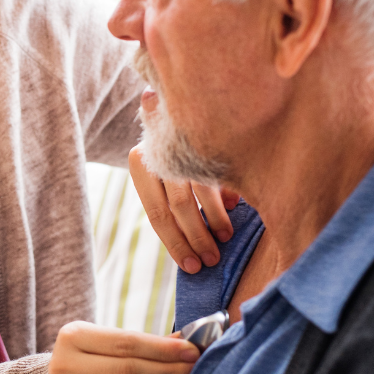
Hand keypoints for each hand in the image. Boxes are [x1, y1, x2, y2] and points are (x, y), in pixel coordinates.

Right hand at [48, 321, 200, 373]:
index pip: (126, 342)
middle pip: (126, 369)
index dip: (161, 348)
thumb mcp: (104, 344)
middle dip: (166, 370)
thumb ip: (140, 343)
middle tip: (194, 371)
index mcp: (74, 335)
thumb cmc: (88, 361)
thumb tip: (185, 341)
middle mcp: (65, 364)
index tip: (192, 351)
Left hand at [128, 143, 240, 273]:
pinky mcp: (206, 135)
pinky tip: (234, 206)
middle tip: (211, 260)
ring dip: (216, 219)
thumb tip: (190, 249)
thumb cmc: (165, 153)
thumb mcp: (158, 174)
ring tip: (224, 238)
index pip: (156, 213)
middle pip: (179, 205)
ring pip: (202, 190)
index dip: (175, 243)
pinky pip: (220, 172)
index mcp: (139, 164)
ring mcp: (183, 142)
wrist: (173, 107)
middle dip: (197, 237)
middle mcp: (158, 152)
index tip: (191, 267)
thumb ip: (168, 204)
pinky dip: (228, 193)